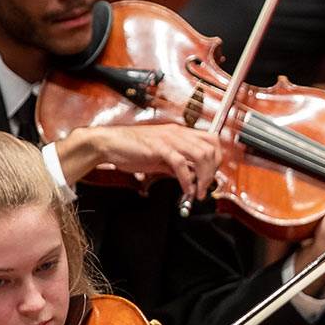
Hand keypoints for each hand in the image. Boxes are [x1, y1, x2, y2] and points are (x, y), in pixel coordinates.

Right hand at [66, 124, 222, 200]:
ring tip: (198, 191)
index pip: (211, 140)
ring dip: (204, 177)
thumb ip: (177, 165)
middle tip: (207, 186)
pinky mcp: (159, 148)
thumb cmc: (130, 149)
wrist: (107, 144)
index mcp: (179, 133)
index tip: (212, 175)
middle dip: (214, 170)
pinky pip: (181, 164)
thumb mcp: (160, 158)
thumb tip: (192, 178)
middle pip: (211, 147)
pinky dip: (187, 180)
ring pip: (201, 155)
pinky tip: (186, 190)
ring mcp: (168, 139)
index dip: (217, 158)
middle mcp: (177, 133)